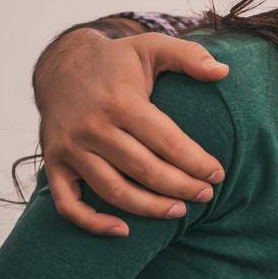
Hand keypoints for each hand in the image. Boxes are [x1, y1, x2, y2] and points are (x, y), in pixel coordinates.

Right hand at [36, 29, 230, 236]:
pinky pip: (68, 204)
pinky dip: (92, 223)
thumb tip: (223, 71)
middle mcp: (92, 127)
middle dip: (181, 188)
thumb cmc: (116, 62)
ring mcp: (69, 148)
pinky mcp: (54, 163)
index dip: (196, 162)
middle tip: (206, 196)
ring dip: (149, 208)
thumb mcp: (151, 47)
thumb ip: (189, 56)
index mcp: (120, 101)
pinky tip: (123, 231)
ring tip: (179, 212)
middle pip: (144, 170)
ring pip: (114, 191)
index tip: (218, 175)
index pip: (166, 141)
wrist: (60, 65)